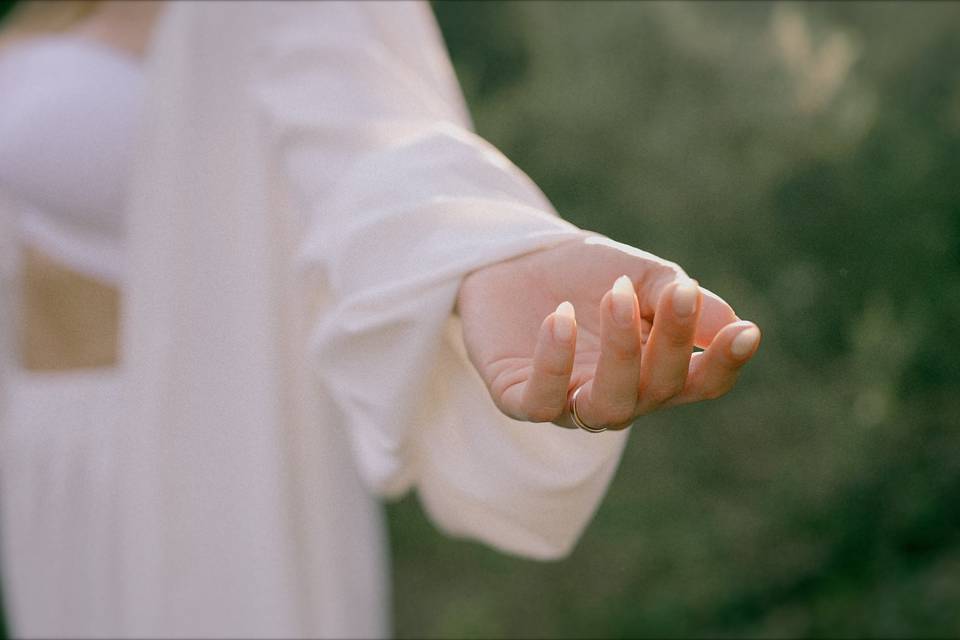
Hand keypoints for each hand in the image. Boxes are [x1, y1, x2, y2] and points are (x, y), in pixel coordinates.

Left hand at [457, 234, 760, 429]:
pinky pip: (540, 403)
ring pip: (606, 407)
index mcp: (653, 371)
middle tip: (676, 292)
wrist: (511, 259)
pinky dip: (554, 363)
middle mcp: (617, 396)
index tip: (747, 332)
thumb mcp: (638, 274)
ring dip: (620, 354)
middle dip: (672, 344)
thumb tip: (732, 324)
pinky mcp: (517, 398)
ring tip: (616, 296)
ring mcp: (568, 402)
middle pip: (657, 391)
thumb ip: (680, 299)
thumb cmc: (583, 273)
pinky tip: (560, 317)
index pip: (700, 383)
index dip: (725, 364)